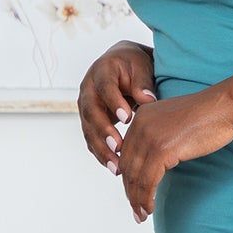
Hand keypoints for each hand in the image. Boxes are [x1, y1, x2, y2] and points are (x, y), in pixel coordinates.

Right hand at [79, 41, 157, 172]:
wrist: (121, 65)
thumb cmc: (134, 65)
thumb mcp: (141, 67)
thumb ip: (142, 83)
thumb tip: (147, 100)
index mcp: (101, 72)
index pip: (105, 87)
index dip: (114, 103)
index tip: (126, 118)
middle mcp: (88, 89)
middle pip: (91, 112)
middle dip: (104, 132)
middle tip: (119, 147)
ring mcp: (85, 106)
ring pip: (89, 130)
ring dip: (101, 149)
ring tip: (117, 166)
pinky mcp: (89, 121)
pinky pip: (92, 139)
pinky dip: (102, 154)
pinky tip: (115, 167)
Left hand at [115, 87, 232, 222]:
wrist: (222, 107)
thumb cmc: (208, 115)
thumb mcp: (175, 121)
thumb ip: (160, 135)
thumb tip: (155, 161)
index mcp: (140, 117)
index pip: (126, 153)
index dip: (128, 177)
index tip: (133, 194)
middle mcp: (139, 126)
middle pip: (127, 166)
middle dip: (129, 191)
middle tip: (135, 210)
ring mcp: (149, 138)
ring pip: (135, 177)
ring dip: (137, 200)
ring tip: (141, 215)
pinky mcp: (161, 150)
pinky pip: (148, 181)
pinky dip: (146, 198)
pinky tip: (150, 208)